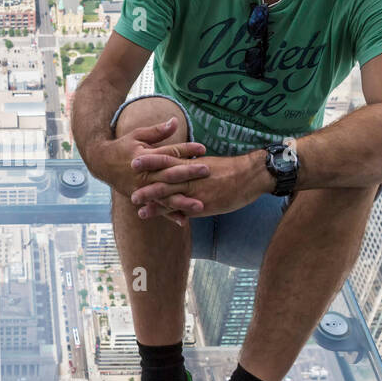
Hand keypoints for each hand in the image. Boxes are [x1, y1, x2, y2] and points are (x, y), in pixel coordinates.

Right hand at [96, 117, 210, 226]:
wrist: (101, 163)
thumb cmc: (122, 146)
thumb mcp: (138, 135)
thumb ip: (157, 131)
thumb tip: (175, 121)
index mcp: (146, 156)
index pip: (170, 152)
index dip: (187, 149)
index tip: (203, 148)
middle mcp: (145, 174)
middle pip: (170, 174)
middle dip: (189, 173)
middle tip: (207, 171)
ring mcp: (142, 188)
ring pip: (166, 195)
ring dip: (183, 201)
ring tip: (200, 205)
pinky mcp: (140, 198)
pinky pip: (157, 207)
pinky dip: (170, 214)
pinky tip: (184, 220)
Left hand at [130, 151, 266, 220]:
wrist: (252, 175)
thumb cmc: (229, 168)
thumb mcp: (205, 162)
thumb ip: (189, 163)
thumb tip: (176, 162)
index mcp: (192, 163)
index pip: (167, 159)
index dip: (150, 161)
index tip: (134, 160)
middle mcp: (193, 177)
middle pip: (166, 181)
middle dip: (147, 186)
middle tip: (129, 191)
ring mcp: (199, 192)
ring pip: (174, 198)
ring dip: (156, 204)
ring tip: (139, 209)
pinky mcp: (207, 205)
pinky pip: (188, 211)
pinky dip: (175, 215)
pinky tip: (165, 221)